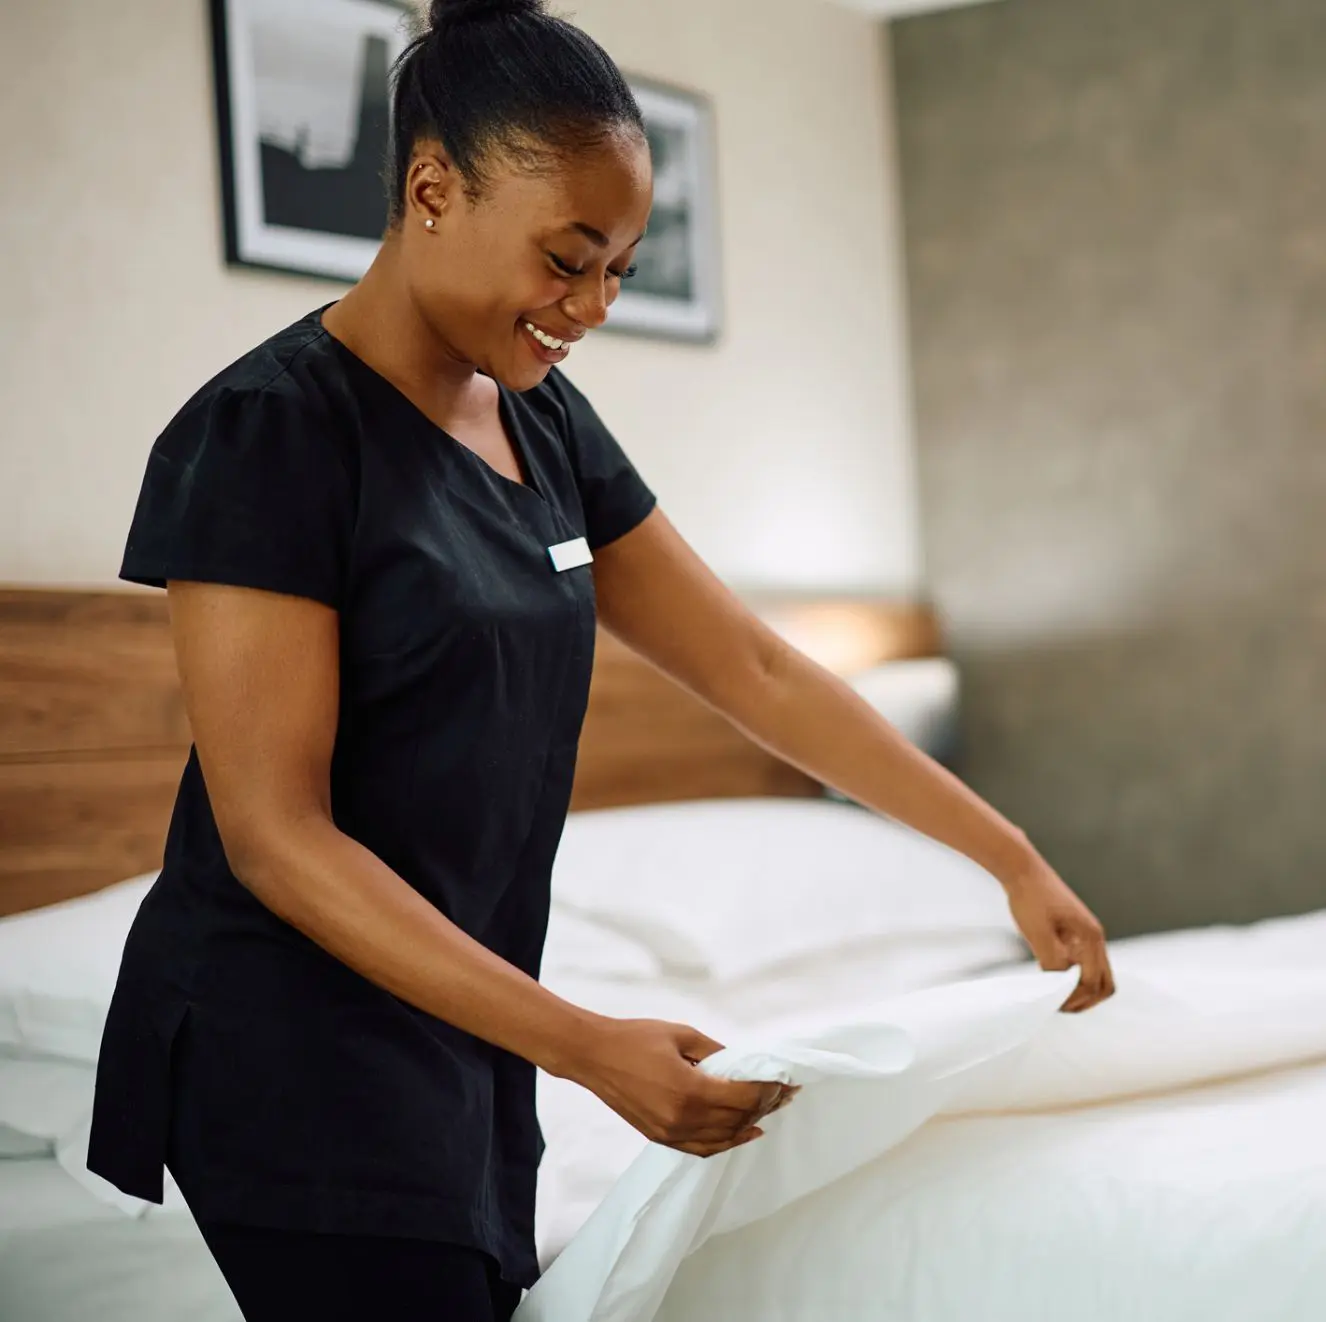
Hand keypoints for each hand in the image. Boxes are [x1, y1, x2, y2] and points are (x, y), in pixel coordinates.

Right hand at [565, 1017, 797, 1157]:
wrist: (594, 1056)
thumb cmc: (636, 1038)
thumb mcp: (683, 1035)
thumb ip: (717, 1052)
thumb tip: (745, 1065)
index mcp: (690, 1090)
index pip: (744, 1098)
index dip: (769, 1091)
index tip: (786, 1081)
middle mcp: (682, 1119)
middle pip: (738, 1120)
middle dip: (765, 1106)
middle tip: (785, 1094)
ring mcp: (670, 1133)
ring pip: (723, 1138)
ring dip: (750, 1125)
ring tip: (769, 1111)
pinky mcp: (660, 1138)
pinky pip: (702, 1148)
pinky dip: (726, 1142)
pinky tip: (742, 1132)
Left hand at [1003, 854, 1114, 1012]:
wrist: (1022, 871)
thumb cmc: (1030, 898)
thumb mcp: (1037, 933)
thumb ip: (1052, 961)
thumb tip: (1061, 986)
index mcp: (1091, 937)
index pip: (1092, 982)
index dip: (1076, 999)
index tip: (1055, 1005)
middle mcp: (1094, 938)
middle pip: (1104, 983)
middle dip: (1086, 1000)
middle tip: (1061, 1008)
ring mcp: (1086, 936)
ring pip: (1096, 974)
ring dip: (1081, 990)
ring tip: (1056, 998)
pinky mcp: (1076, 934)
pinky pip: (1083, 963)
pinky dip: (1074, 977)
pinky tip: (1052, 979)